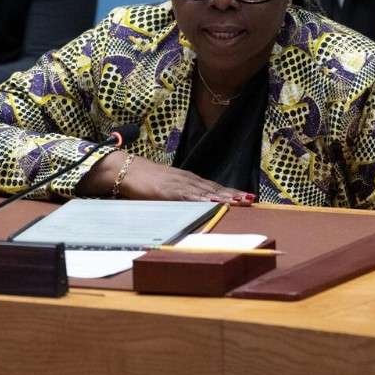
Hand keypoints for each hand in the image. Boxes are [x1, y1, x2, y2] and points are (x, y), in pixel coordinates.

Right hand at [80, 151, 254, 204]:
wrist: (124, 169)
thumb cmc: (143, 180)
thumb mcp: (164, 188)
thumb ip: (178, 195)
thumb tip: (191, 205)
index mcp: (186, 179)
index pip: (212, 186)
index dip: (230, 191)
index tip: (247, 197)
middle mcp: (185, 180)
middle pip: (213, 188)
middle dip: (232, 194)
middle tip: (250, 199)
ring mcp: (177, 184)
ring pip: (205, 191)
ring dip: (223, 196)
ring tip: (239, 201)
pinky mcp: (167, 190)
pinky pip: (188, 196)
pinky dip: (202, 199)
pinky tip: (213, 202)